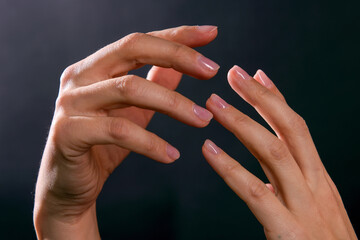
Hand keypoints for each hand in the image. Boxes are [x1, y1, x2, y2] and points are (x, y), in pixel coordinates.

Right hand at [34, 25, 218, 238]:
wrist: (70, 186)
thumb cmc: (102, 145)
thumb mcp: (135, 111)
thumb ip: (156, 84)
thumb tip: (187, 63)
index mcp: (95, 67)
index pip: (139, 40)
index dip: (176, 36)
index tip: (211, 33)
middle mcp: (79, 76)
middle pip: (132, 48)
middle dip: (177, 55)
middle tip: (212, 70)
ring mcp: (71, 102)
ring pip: (130, 89)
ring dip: (174, 103)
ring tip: (203, 120)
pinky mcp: (69, 131)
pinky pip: (118, 130)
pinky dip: (150, 143)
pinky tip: (172, 155)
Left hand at [202, 66, 356, 238]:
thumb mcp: (314, 207)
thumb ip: (292, 185)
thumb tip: (271, 170)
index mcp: (318, 178)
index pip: (296, 129)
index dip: (276, 99)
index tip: (257, 76)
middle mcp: (315, 185)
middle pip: (289, 129)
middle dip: (261, 98)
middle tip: (234, 75)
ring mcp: (304, 206)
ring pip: (273, 152)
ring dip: (242, 123)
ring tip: (215, 103)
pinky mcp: (289, 231)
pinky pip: (254, 192)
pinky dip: (230, 168)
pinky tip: (209, 150)